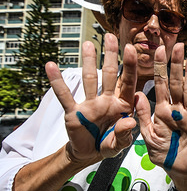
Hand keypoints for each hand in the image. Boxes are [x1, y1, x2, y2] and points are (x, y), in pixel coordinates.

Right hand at [45, 33, 137, 164]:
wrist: (89, 154)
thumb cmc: (109, 144)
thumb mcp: (119, 144)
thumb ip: (124, 134)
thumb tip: (130, 122)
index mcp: (122, 105)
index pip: (129, 83)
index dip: (130, 66)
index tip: (131, 48)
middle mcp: (107, 100)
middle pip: (110, 74)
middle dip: (111, 56)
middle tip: (110, 36)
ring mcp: (89, 104)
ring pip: (90, 79)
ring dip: (89, 62)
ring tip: (88, 44)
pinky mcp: (73, 112)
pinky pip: (64, 95)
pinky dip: (57, 81)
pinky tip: (51, 66)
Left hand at [136, 43, 186, 182]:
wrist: (176, 169)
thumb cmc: (161, 154)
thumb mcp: (147, 136)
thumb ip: (144, 116)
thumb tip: (137, 95)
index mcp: (162, 111)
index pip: (160, 84)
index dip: (159, 68)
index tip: (158, 51)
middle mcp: (176, 110)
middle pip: (177, 83)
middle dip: (176, 65)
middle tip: (177, 46)